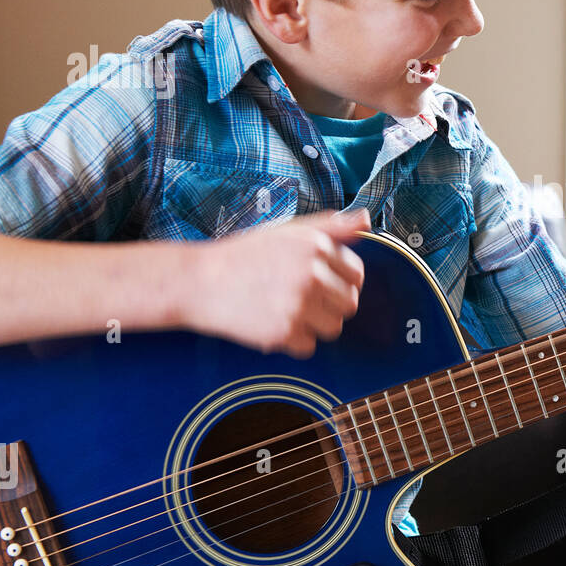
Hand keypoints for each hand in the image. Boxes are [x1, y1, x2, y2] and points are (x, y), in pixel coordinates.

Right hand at [185, 209, 368, 357]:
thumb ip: (331, 226)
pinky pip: (309, 346)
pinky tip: (273, 321)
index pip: (357, 274)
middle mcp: (311, 275)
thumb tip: (367, 220)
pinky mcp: (283, 333)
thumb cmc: (244, 255)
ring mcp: (298, 306)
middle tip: (301, 296)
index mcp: (315, 247)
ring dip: (315, 323)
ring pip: (333, 328)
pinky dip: (294, 340)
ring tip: (287, 308)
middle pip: (349, 304)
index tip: (321, 280)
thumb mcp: (289, 230)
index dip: (340, 279)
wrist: (199, 281)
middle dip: (330, 303)